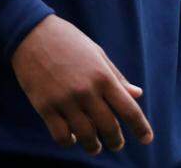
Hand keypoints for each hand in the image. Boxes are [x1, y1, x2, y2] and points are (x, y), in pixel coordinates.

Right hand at [11, 15, 153, 155]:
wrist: (32, 33)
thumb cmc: (69, 41)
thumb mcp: (97, 54)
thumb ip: (117, 77)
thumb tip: (137, 94)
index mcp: (102, 76)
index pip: (128, 109)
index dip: (140, 128)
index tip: (147, 139)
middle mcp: (86, 90)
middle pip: (109, 127)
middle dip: (116, 141)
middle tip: (117, 145)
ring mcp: (65, 100)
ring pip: (86, 136)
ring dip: (94, 146)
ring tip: (96, 147)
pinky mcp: (45, 106)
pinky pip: (61, 135)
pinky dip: (69, 141)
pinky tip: (72, 138)